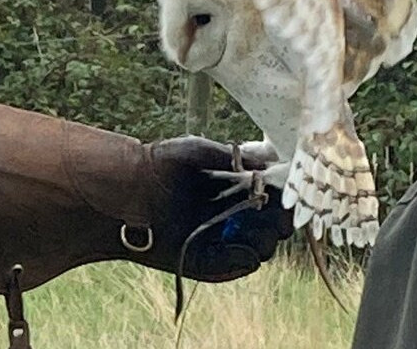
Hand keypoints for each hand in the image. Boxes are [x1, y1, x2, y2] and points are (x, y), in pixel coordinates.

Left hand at [138, 135, 293, 281]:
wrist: (128, 190)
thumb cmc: (162, 163)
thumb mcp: (199, 151)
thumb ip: (234, 157)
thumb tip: (268, 163)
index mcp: (234, 187)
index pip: (272, 197)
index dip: (284, 199)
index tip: (288, 198)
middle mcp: (232, 214)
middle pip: (272, 225)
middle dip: (280, 223)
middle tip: (279, 220)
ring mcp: (220, 238)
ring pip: (260, 247)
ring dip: (266, 241)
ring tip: (260, 233)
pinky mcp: (207, 260)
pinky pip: (236, 265)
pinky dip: (245, 259)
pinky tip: (245, 250)